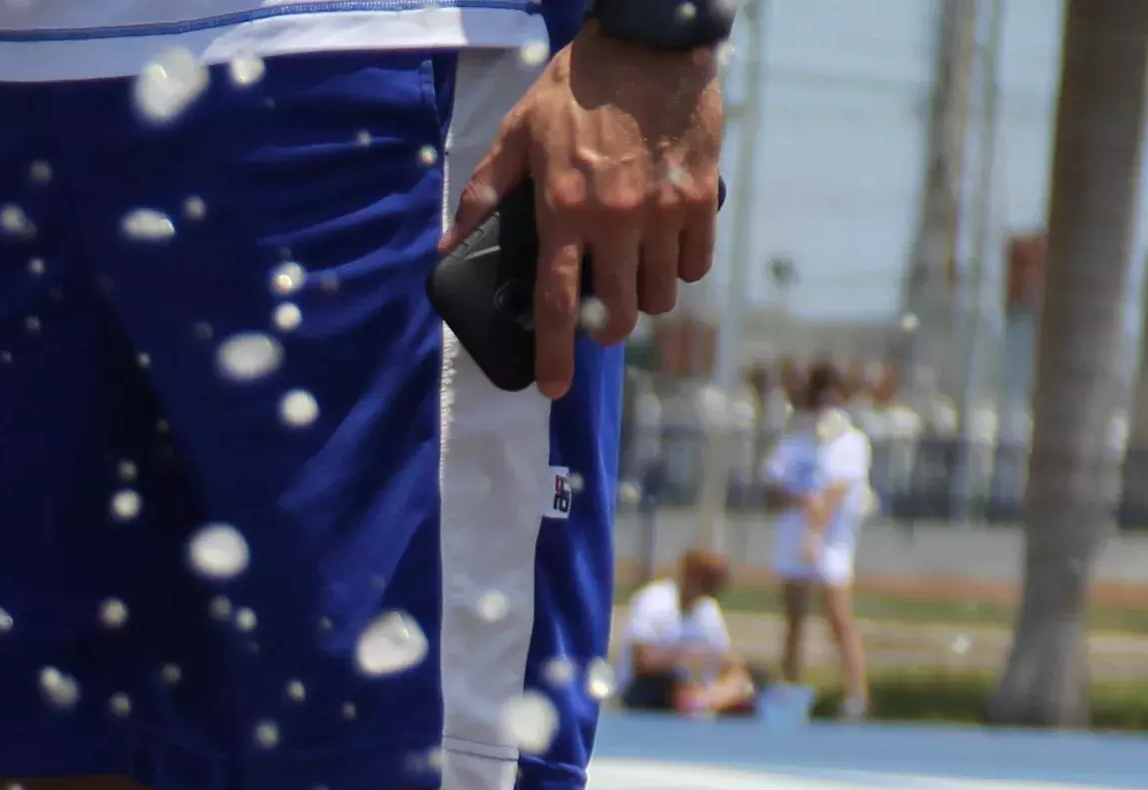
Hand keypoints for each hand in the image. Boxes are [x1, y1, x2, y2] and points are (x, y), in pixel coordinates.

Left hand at [452, 27, 725, 400]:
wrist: (646, 44)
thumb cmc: (575, 89)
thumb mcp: (516, 135)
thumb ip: (483, 194)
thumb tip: (448, 246)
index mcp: (564, 213)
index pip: (558, 303)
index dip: (555, 354)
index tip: (553, 388)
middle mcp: (616, 221)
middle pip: (617, 312)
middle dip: (607, 329)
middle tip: (601, 321)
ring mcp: (662, 210)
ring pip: (660, 294)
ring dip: (645, 300)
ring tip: (633, 284)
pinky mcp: (699, 196)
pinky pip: (696, 261)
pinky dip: (681, 270)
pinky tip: (667, 256)